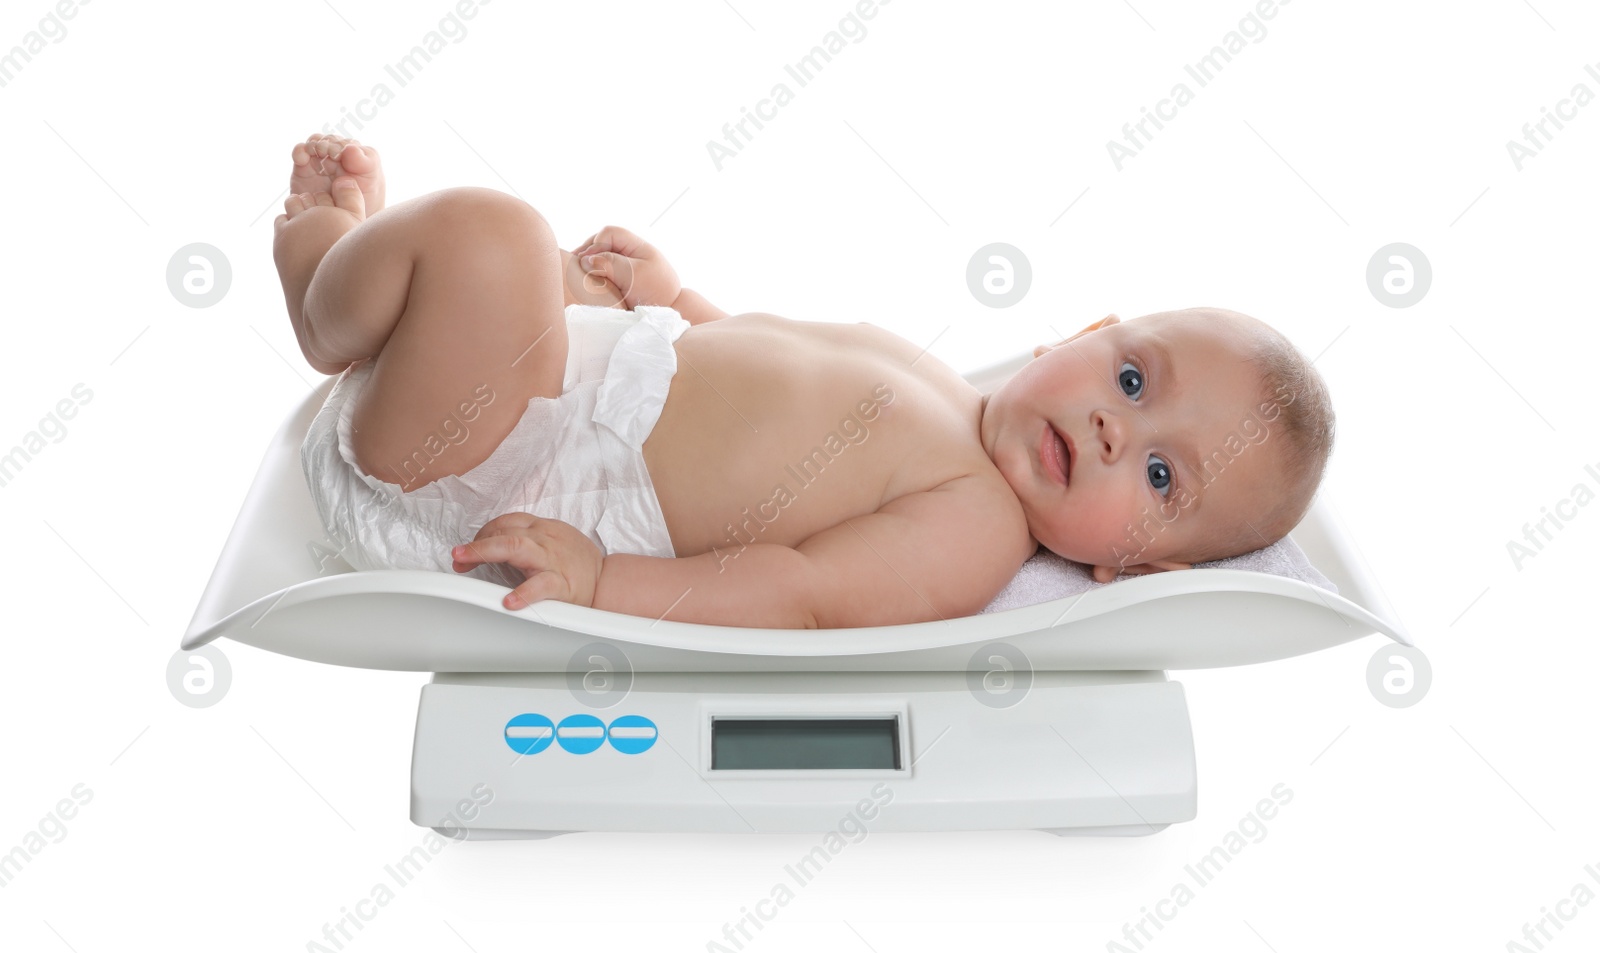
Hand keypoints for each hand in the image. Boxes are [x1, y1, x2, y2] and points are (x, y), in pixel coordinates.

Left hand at [451, 513, 603, 610]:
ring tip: (466, 561)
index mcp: (543, 528)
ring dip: (486, 552)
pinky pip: (540, 585)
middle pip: (505, 531)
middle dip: (477, 542)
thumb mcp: (552, 542)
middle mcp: (545, 539)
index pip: (506, 522)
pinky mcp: (561, 583)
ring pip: (517, 547)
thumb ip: (524, 542)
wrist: (607, 582)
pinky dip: (523, 593)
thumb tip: (489, 549)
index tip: (466, 550)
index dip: (482, 533)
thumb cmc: (576, 564)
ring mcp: (552, 559)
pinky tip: (508, 601)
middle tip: (458, 556)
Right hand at [570, 225, 681, 309]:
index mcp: (636, 245)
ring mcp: (622, 265)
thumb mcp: (634, 275)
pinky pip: (600, 270)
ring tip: (576, 274)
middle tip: (574, 267)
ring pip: (597, 256)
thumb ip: (610, 264)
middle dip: (587, 252)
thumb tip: (585, 260)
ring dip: (587, 263)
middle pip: (600, 242)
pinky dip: (590, 274)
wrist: (667, 312)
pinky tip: (583, 282)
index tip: (587, 263)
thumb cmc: (655, 292)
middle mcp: (628, 252)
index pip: (609, 233)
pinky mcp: (618, 278)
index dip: (595, 244)